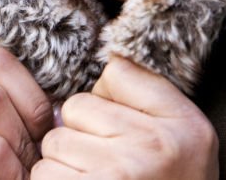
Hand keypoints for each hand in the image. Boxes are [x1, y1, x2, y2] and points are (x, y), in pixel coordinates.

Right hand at [0, 45, 53, 178]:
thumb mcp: (44, 136)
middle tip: (37, 149)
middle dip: (31, 105)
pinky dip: (14, 171)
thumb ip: (46, 107)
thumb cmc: (32, 176)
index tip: (47, 127)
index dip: (36, 85)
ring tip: (24, 171)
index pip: (0, 55)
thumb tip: (61, 76)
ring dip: (22, 142)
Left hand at [33, 56, 218, 178]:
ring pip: (53, 144)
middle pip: (74, 110)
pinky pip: (43, 176)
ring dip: (62, 166)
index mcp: (183, 125)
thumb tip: (104, 58)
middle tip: (106, 169)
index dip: (106, 106)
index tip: (122, 136)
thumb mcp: (183, 135)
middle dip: (79, 136)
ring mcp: (117, 175)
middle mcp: (153, 148)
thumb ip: (146, 91)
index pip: (113, 76)